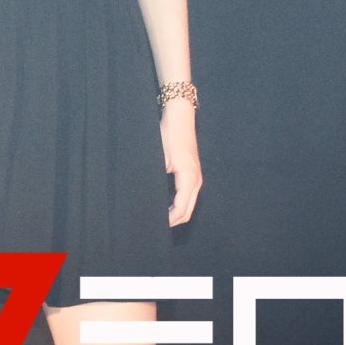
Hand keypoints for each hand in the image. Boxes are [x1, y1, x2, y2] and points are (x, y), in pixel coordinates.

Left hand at [162, 103, 201, 225]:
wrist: (180, 117)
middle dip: (173, 221)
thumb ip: (156, 180)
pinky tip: (166, 205)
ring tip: (159, 218)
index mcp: (189, 179)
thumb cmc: (169, 134)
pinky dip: (180, 205)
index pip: (181, 210)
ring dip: (177, 214)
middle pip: (188, 212)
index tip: (154, 225)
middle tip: (155, 227)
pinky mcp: (194, 173)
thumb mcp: (159, 158)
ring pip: (190, 205)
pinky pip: (189, 196)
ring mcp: (197, 177)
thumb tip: (148, 198)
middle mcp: (196, 180)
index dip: (168, 221)